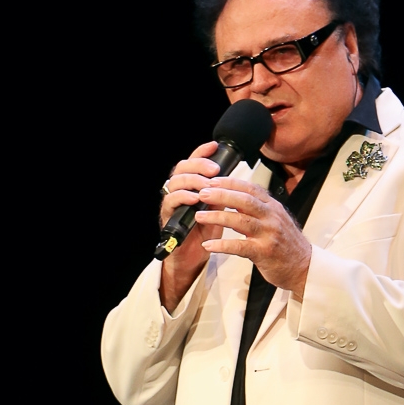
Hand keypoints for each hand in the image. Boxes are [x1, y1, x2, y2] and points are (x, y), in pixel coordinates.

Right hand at [158, 142, 224, 313]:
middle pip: (182, 167)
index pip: (194, 162)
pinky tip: (195, 198)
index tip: (215, 146)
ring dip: (192, 180)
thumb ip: (221, 193)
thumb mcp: (218, 209)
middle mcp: (180, 190)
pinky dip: (183, 197)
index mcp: (192, 186)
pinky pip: (171, 201)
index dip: (202, 152)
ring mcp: (172, 202)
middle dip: (198, 164)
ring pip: (175, 181)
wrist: (194, 258)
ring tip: (207, 184)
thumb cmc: (206, 233)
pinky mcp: (167, 216)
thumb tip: (235, 179)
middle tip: (214, 169)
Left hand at [194, 178, 312, 299]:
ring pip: (240, 220)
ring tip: (199, 216)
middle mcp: (272, 217)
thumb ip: (256, 210)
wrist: (304, 267)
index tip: (212, 180)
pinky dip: (222, 245)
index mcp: (273, 207)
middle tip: (201, 193)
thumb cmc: (286, 245)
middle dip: (220, 195)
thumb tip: (233, 199)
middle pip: (243, 200)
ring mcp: (269, 234)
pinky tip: (208, 245)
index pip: (250, 188)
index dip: (230, 182)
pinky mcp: (264, 252)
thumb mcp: (274, 221)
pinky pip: (239, 246)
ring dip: (217, 217)